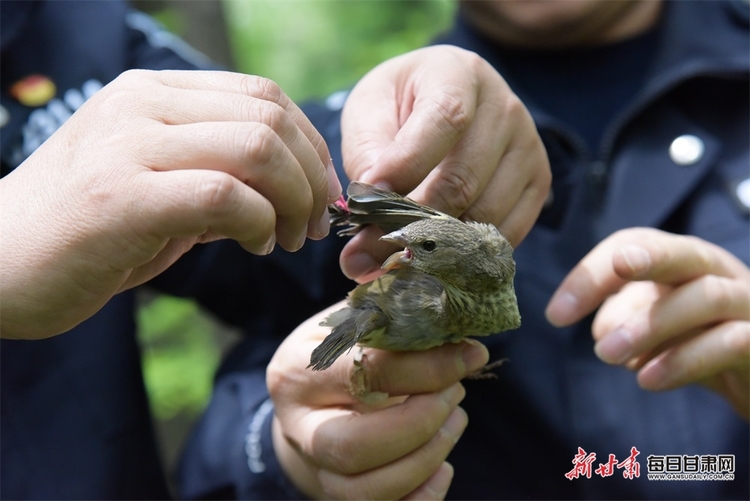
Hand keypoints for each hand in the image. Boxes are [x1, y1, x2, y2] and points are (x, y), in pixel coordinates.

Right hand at [0, 69, 340, 338]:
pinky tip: (257, 246)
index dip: (310, 144)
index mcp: (153, 94)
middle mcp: (141, 104)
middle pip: (270, 118)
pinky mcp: (121, 195)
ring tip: (290, 239)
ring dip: (294, 200)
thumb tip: (293, 188)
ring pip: (256, 148)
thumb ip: (216, 173)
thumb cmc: (84, 234)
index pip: (263, 95)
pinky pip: (223, 195)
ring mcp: (128, 144)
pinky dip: (260, 223)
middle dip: (312, 177)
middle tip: (315, 224)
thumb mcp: (158, 186)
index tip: (324, 192)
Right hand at [267, 303, 489, 499]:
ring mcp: (315, 469)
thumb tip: (454, 318)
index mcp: (298, 370)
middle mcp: (298, 426)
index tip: (471, 355)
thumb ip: (394, 313)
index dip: (426, 367)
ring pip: (366, 490)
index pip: (363, 373)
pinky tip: (443, 468)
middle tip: (456, 394)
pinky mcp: (338, 495)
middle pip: (353, 447)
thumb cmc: (341, 349)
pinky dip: (421, 497)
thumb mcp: (356, 319)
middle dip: (420, 424)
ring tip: (455, 419)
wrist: (310, 398)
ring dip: (426, 458)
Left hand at [339, 45, 549, 281]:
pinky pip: (506, 233)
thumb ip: (364, 166)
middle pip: (464, 180)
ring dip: (437, 243)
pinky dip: (468, 251)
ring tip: (399, 252)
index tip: (370, 201)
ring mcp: (528, 144)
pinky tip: (435, 250)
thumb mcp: (367, 117)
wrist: (436, 101)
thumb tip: (363, 242)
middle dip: (412, 222)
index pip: (446, 120)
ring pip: (485, 214)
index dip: (408, 166)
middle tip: (370, 250)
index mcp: (457, 73)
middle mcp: (504, 105)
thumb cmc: (395, 108)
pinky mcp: (538, 180)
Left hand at [546, 228, 749, 419]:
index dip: (593, 273)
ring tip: (606, 354)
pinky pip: (730, 342)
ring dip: (651, 324)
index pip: (635, 245)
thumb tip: (601, 331)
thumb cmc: (700, 340)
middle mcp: (717, 274)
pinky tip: (648, 379)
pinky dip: (685, 360)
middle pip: (683, 252)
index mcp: (681, 262)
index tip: (556, 314)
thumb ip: (626, 319)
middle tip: (615, 271)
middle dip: (647, 258)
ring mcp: (747, 304)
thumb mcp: (656, 326)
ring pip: (706, 296)